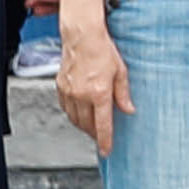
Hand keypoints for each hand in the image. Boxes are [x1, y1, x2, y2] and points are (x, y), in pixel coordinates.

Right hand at [54, 18, 125, 151]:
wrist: (82, 37)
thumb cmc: (103, 51)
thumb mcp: (121, 72)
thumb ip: (123, 94)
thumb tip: (129, 110)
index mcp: (99, 93)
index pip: (102, 124)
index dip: (104, 140)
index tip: (106, 150)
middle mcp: (82, 95)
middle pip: (87, 125)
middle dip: (94, 134)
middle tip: (101, 136)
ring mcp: (69, 92)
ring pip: (74, 119)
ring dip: (83, 125)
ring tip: (91, 126)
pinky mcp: (60, 87)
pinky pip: (66, 108)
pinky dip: (73, 114)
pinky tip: (79, 113)